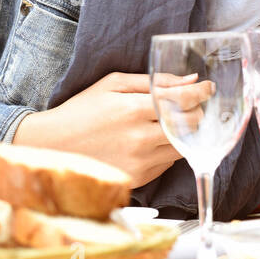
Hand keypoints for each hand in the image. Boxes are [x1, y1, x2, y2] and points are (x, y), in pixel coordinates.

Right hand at [12, 71, 187, 187]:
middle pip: (192, 124)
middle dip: (196, 112)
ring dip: (183, 132)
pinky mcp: (138, 178)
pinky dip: (168, 149)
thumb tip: (190, 79)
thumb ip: (155, 81)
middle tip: (188, 105)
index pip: (184, 100)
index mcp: (134, 109)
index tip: (208, 87)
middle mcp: (141, 137)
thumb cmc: (82, 110)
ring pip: (183, 145)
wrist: (51, 147)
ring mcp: (140, 161)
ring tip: (167, 123)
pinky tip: (151, 140)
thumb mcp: (114, 84)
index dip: (202, 92)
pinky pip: (168, 162)